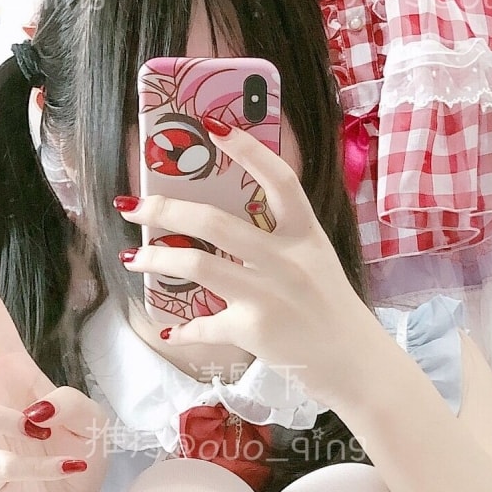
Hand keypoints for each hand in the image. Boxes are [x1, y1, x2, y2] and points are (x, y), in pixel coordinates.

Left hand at [125, 125, 376, 408]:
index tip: (213, 126)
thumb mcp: (316, 263)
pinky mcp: (253, 330)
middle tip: (135, 205)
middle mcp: (286, 259)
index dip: (247, 150)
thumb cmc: (333, 312)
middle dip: (164, 209)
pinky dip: (183, 328)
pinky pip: (204, 324)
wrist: (356, 364)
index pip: (279, 180)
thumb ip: (281, 242)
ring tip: (136, 257)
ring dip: (157, 258)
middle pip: (214, 222)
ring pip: (196, 264)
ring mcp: (268, 294)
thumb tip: (225, 230)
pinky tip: (170, 328)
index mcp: (306, 235)